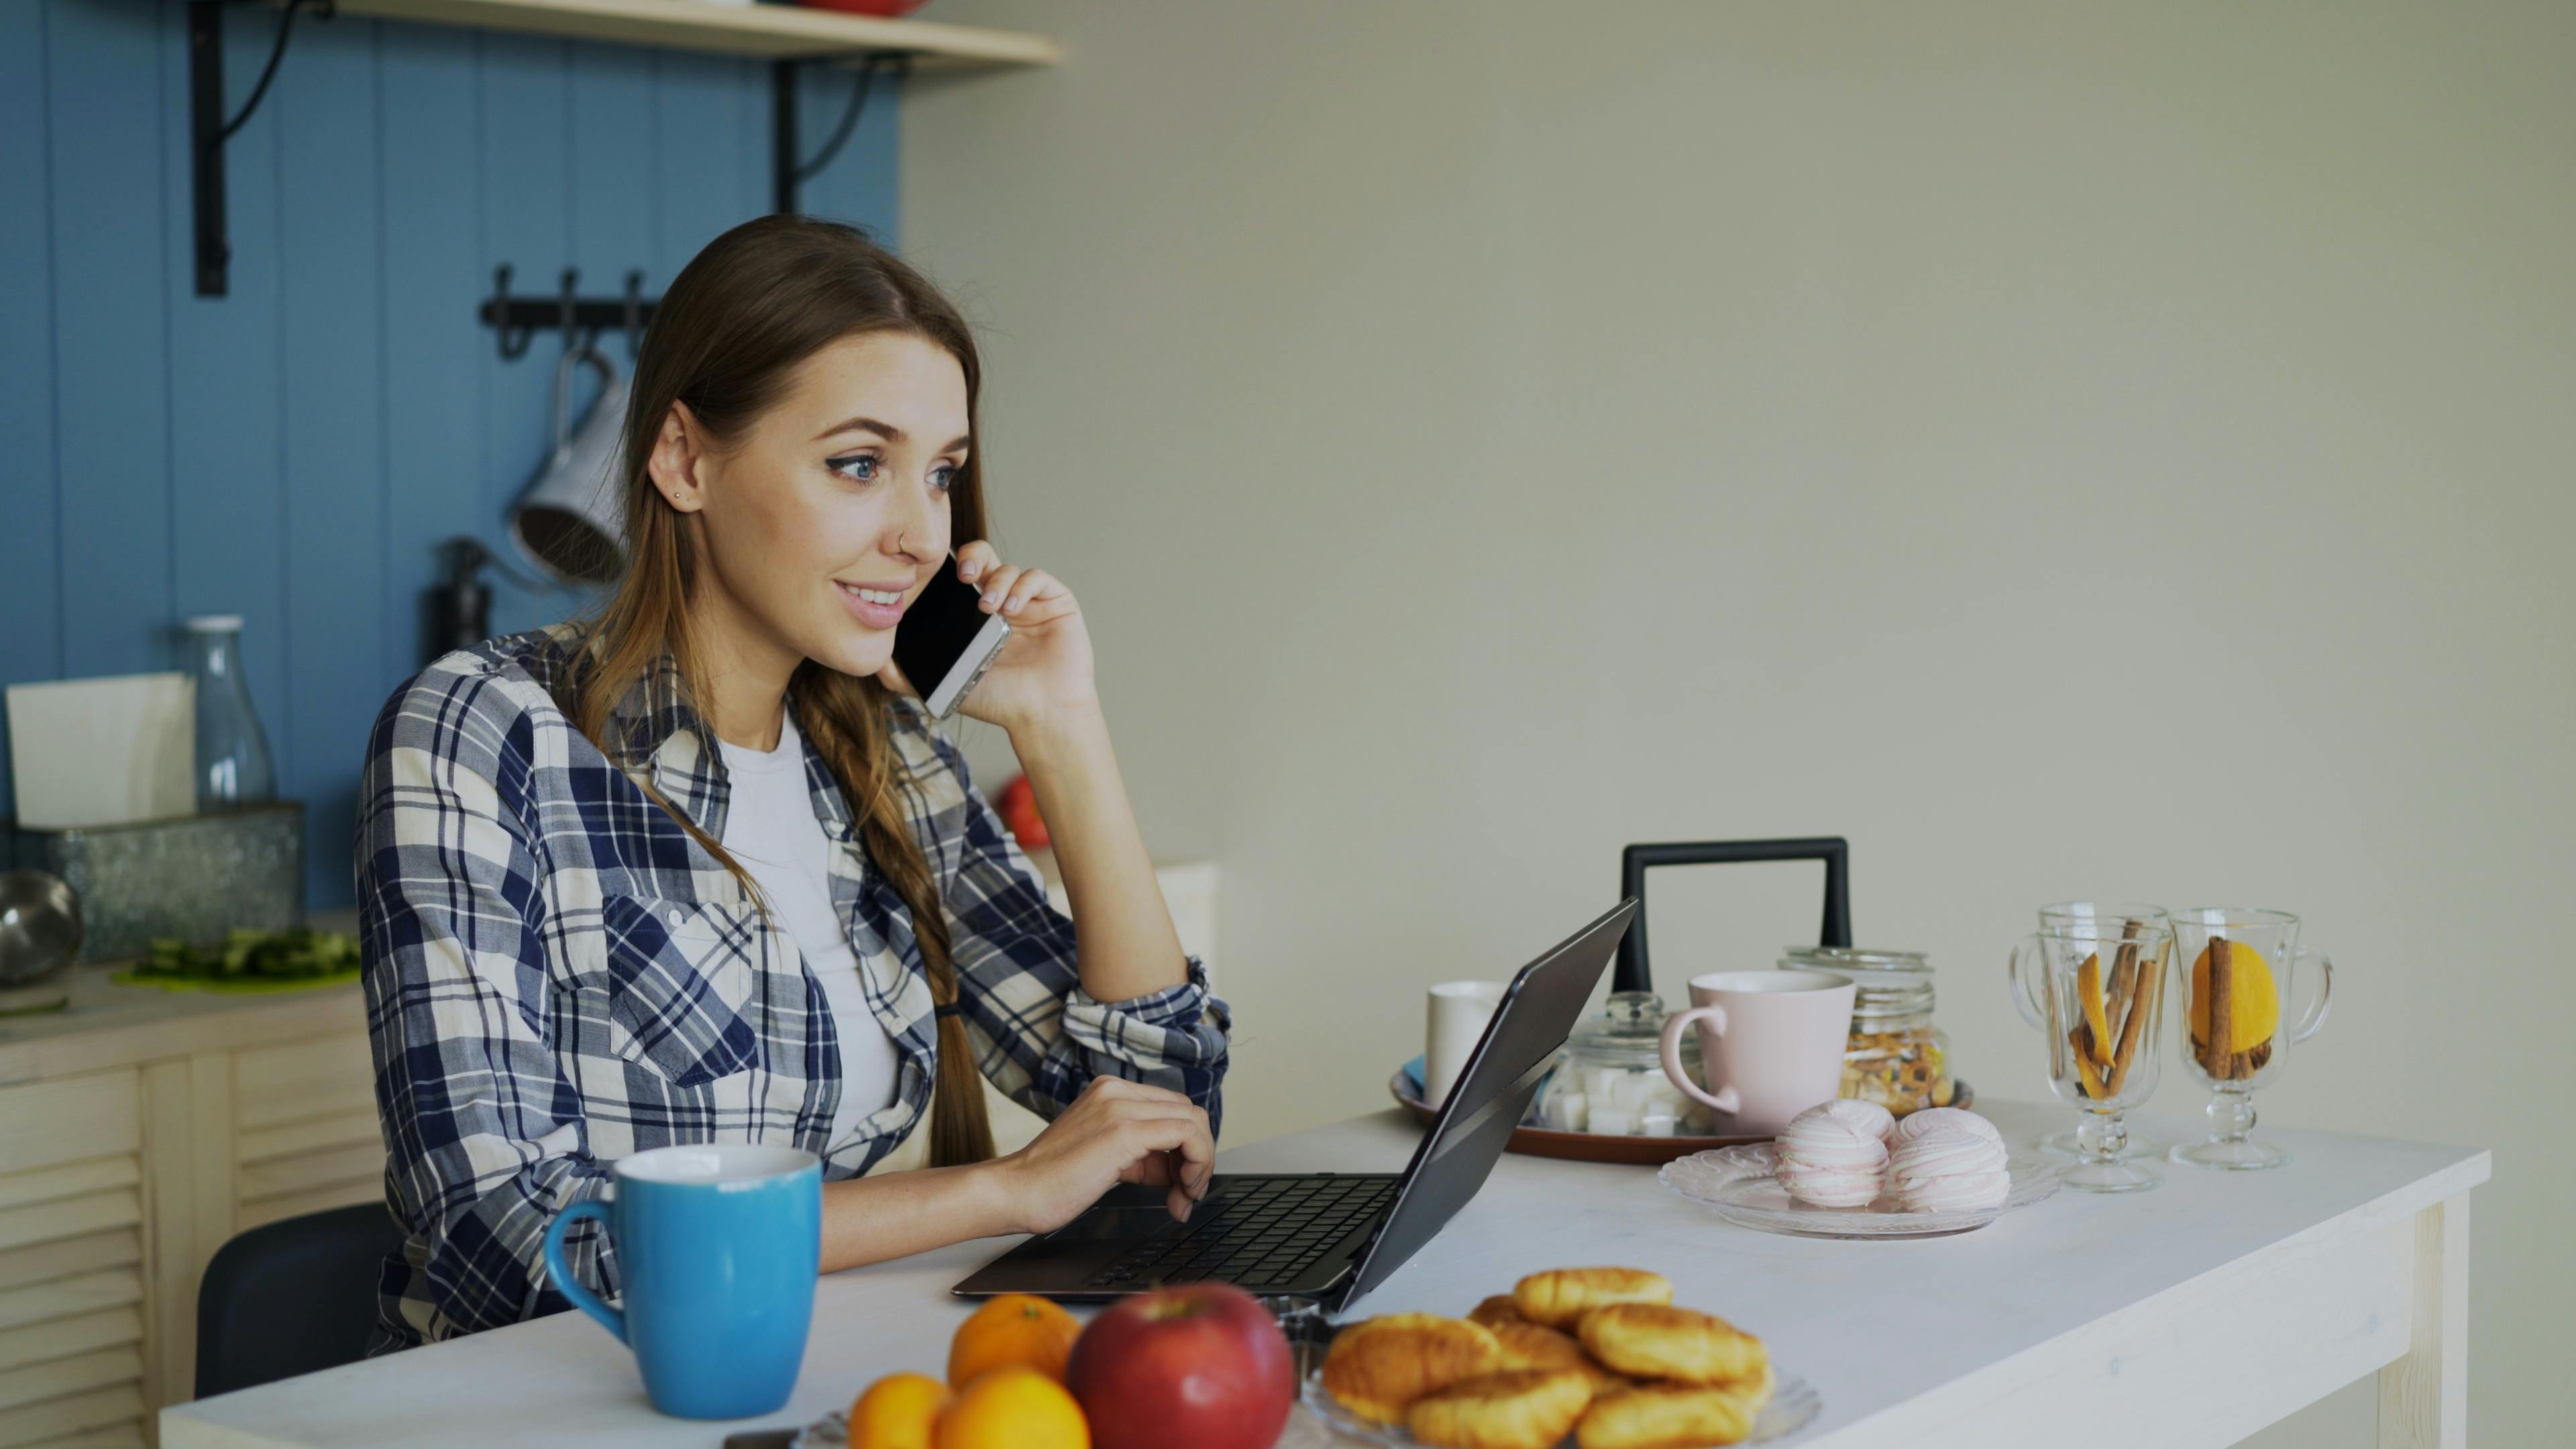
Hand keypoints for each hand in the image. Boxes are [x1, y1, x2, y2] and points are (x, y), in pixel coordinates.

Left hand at [876, 540, 1095, 734]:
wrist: (1041, 715)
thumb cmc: (999, 701)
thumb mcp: (945, 685)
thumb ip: (907, 677)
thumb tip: (874, 664)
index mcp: (975, 614)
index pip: (959, 576)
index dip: (947, 569)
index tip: (935, 579)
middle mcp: (1003, 601)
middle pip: (984, 558)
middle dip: (971, 559)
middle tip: (962, 577)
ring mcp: (1030, 601)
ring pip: (1009, 567)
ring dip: (996, 581)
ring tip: (988, 607)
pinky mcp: (1057, 602)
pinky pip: (1038, 577)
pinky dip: (1022, 586)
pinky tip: (1012, 610)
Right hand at [994, 1077, 1213, 1233]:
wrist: (1015, 1192)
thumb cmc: (1051, 1182)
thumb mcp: (1103, 1156)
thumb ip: (1139, 1154)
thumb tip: (1176, 1168)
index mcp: (1109, 1091)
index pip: (1172, 1108)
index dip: (1187, 1146)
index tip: (1181, 1181)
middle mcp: (1116, 1090)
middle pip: (1188, 1111)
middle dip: (1198, 1155)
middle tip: (1188, 1193)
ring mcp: (1120, 1106)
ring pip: (1194, 1121)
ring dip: (1200, 1163)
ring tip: (1184, 1197)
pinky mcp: (1125, 1130)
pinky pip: (1186, 1136)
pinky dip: (1196, 1164)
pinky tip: (1180, 1192)